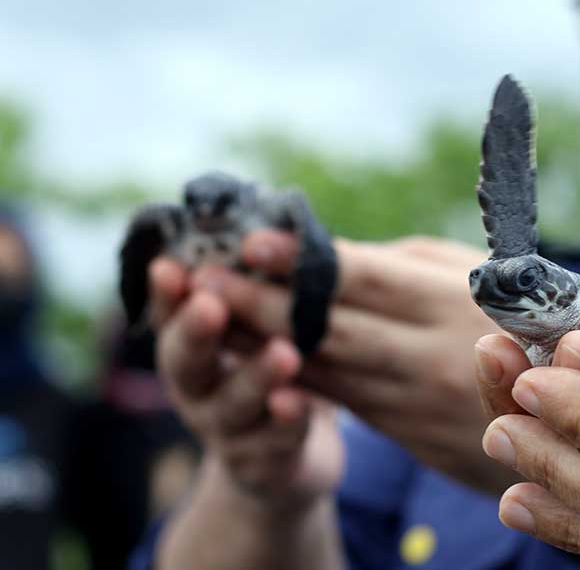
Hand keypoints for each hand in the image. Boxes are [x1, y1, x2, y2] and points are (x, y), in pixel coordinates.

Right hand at [151, 258, 342, 510]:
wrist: (282, 461)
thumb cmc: (273, 369)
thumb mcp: (262, 325)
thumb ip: (262, 286)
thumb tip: (280, 227)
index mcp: (193, 343)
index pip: (171, 312)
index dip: (167, 293)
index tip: (169, 266)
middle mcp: (196, 387)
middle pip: (184, 360)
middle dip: (196, 331)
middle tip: (211, 304)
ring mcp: (224, 430)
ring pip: (233, 404)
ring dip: (256, 376)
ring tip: (284, 354)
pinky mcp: (260, 464)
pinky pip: (273, 444)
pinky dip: (287, 423)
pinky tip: (299, 403)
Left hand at [194, 231, 517, 493]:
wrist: (570, 410)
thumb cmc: (526, 319)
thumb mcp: (484, 277)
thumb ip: (410, 265)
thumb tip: (336, 256)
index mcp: (451, 301)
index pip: (362, 277)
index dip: (302, 261)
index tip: (250, 243)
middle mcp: (430, 352)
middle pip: (331, 325)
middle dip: (262, 302)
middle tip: (204, 279)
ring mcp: (418, 398)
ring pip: (327, 367)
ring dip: (263, 343)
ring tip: (210, 315)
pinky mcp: (410, 434)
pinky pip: (344, 400)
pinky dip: (296, 378)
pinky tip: (257, 359)